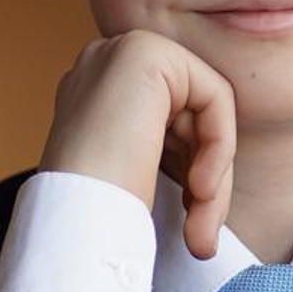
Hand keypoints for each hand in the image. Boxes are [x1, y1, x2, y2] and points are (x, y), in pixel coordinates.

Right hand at [41, 31, 236, 254]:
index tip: (188, 219)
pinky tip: (202, 189)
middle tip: (202, 239)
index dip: (187, 169)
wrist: (72, 226)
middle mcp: (103, 62)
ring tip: (202, 231)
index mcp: (94, 91)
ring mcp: (120, 51)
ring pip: (207, 109)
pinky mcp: (146, 53)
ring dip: (216, 177)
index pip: (170, 119)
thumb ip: (166, 148)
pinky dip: (220, 148)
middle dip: (207, 176)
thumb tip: (207, 165)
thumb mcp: (137, 174)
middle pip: (191, 112)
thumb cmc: (100, 219)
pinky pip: (216, 97)